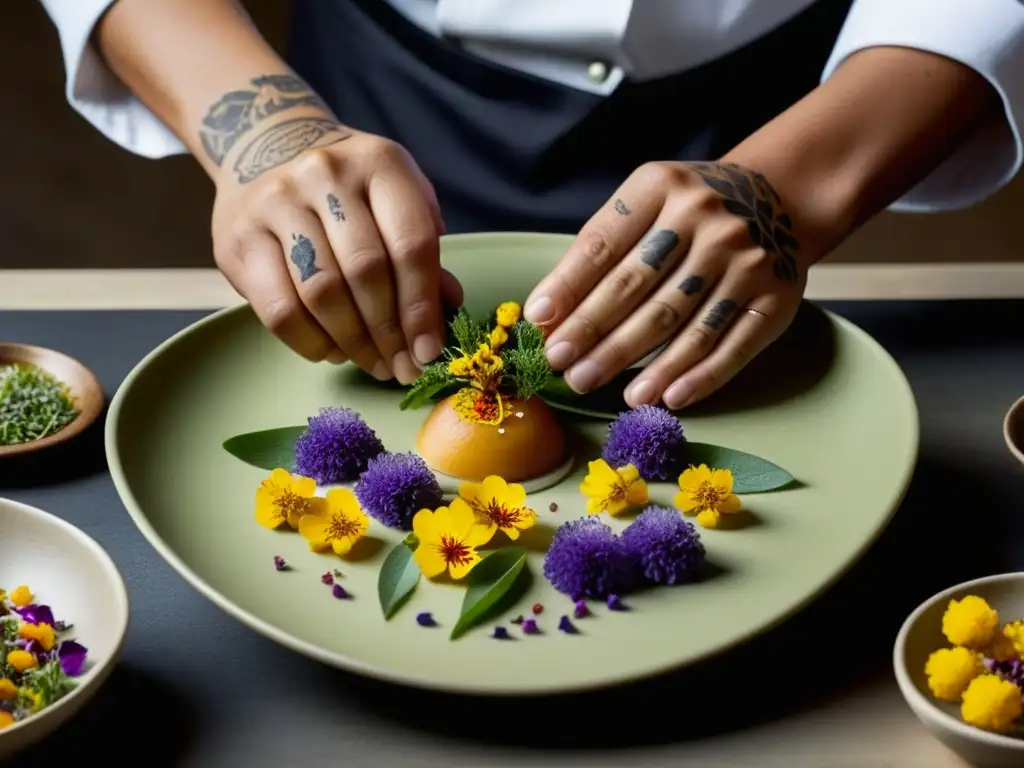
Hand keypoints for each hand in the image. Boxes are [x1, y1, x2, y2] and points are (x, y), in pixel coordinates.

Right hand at [210, 115, 460, 382]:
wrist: (266, 144)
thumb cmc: (349, 188)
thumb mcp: (396, 200)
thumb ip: (422, 251)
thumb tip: (448, 310)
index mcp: (379, 163)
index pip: (410, 244)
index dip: (423, 308)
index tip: (428, 352)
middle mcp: (325, 174)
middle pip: (365, 271)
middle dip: (389, 333)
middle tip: (401, 368)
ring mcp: (276, 202)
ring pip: (321, 292)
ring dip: (352, 342)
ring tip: (371, 363)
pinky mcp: (239, 237)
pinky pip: (279, 308)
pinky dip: (310, 342)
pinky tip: (331, 351)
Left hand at [523, 161, 809, 409]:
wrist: (780, 197)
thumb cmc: (689, 212)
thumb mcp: (647, 202)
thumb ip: (603, 249)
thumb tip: (550, 315)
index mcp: (662, 186)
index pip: (604, 244)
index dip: (568, 286)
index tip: (538, 322)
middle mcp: (705, 218)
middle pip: (637, 287)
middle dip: (593, 331)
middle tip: (561, 365)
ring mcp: (744, 259)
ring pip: (681, 324)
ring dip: (639, 364)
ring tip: (600, 387)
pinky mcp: (775, 298)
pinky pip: (732, 347)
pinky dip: (699, 377)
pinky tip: (668, 398)